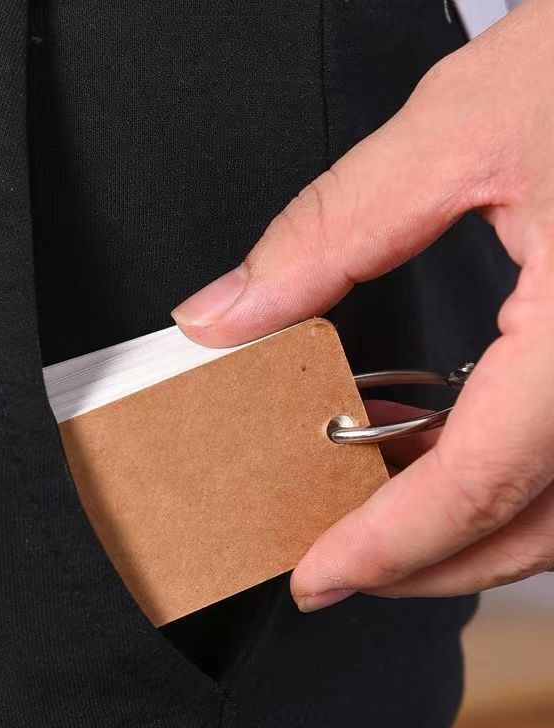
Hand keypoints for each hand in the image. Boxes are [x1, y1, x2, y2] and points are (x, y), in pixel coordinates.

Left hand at [171, 0, 553, 611]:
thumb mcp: (460, 129)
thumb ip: (327, 234)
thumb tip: (223, 315)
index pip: (478, 485)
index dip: (385, 546)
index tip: (315, 578)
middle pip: (528, 529)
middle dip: (422, 563)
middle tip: (335, 565)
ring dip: (460, 529)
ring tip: (369, 507)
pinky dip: (501, 477)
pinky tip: (435, 444)